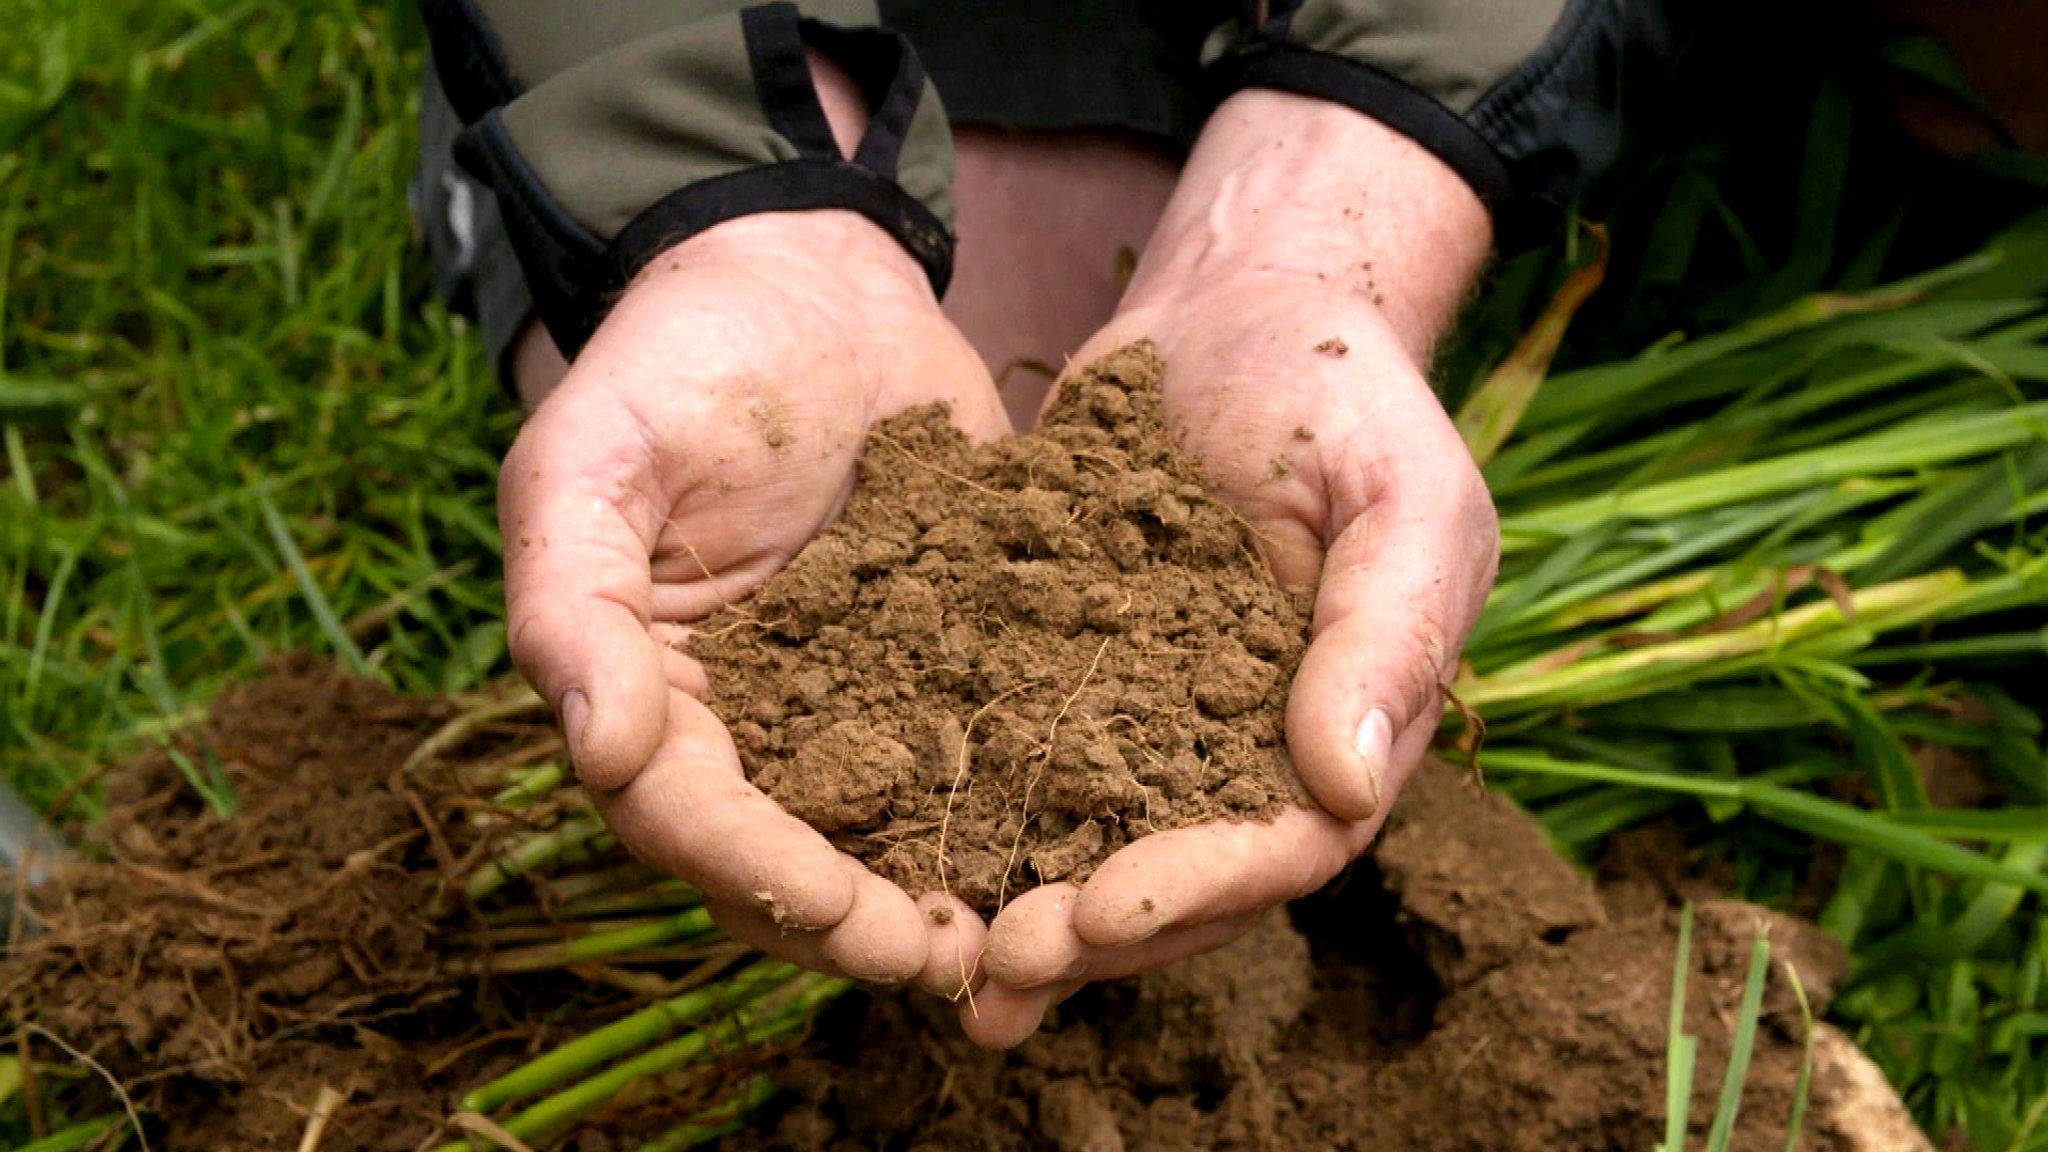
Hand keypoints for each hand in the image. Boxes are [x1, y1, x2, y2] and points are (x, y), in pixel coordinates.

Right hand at [499, 210, 1008, 986]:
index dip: (766, 876)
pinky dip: (1012, 808)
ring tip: (1023, 937)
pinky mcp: (936, 663)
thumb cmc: (677, 356)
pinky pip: (966, 752)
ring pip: (880, 832)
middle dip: (861, 921)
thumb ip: (571, 606)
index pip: (689, 820)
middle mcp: (739, 722)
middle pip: (784, 860)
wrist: (808, 277)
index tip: (854, 916)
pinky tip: (1083, 842)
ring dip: (940, 892)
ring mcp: (842, 700)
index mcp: (644, 692)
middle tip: (955, 957)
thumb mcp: (592, 460)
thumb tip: (595, 752)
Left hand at [959, 91, 1500, 1045]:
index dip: (1199, 889)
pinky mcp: (1069, 671)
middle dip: (1091, 930)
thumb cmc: (1346, 394)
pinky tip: (888, 850)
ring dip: (1020, 904)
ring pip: (1090, 838)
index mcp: (1346, 728)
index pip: (1285, 845)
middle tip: (997, 965)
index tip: (1104, 909)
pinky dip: (964, 807)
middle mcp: (1249, 749)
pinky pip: (1019, 752)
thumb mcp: (1401, 495)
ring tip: (936, 960)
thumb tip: (1343, 786)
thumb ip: (1385, 632)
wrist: (1243, 308)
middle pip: (1180, 876)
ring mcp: (1154, 716)